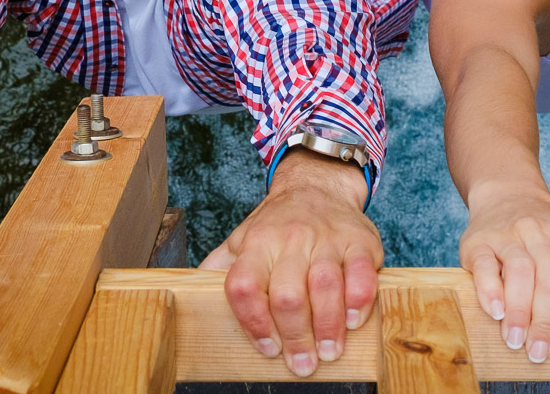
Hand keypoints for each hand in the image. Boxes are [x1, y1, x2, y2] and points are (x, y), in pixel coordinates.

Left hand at [200, 149, 380, 377]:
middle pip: (287, 295)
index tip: (267, 348)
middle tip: (302, 364)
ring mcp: (327, 239)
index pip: (244, 285)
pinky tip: (352, 321)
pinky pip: (362, 275)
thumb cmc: (277, 224)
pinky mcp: (360, 241)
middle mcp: (291, 239)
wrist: (318, 185)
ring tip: (328, 351)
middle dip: (295, 337)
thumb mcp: (242, 239)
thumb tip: (187, 295)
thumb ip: (219, 267)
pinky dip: (358, 303)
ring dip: (327, 328)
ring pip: (325, 287)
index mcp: (257, 244)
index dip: (252, 323)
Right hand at [459, 183, 549, 362]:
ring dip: (520, 314)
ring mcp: (508, 235)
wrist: (506, 194)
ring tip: (517, 341)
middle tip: (540, 352)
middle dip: (547, 323)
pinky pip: (484, 266)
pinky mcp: (478, 241)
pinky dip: (490, 292)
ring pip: (520, 274)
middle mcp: (540, 230)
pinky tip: (496, 313)